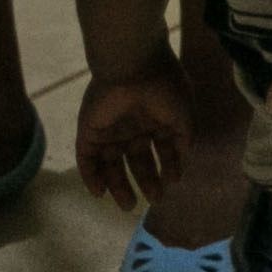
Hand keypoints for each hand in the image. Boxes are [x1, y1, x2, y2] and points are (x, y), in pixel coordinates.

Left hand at [75, 74, 189, 213]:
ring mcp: (110, 130)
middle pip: (137, 160)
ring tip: (128, 205)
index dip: (168, 166)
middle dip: (146, 180)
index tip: (172, 182)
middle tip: (153, 199)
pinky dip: (92, 177)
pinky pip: (87, 159)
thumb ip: (185, 140)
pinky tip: (101, 193)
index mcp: (155, 120)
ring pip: (112, 164)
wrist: (134, 66)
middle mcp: (133, 127)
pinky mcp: (89, 131)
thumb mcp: (184, 115)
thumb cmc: (164, 89)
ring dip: (119, 185)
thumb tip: (182, 164)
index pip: (162, 149)